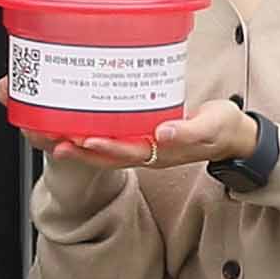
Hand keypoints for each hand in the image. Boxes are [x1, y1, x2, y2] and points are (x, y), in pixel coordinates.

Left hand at [48, 95, 257, 169]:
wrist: (232, 135)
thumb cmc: (224, 129)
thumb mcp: (212, 127)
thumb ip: (189, 130)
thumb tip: (162, 133)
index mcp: (161, 152)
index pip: (126, 153)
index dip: (104, 149)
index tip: (83, 141)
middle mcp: (146, 153)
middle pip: (104, 156)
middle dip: (76, 149)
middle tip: (49, 139)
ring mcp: (142, 146)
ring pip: (102, 149)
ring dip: (75, 144)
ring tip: (47, 135)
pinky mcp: (141, 135)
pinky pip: (110, 137)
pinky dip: (89, 132)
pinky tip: (70, 122)